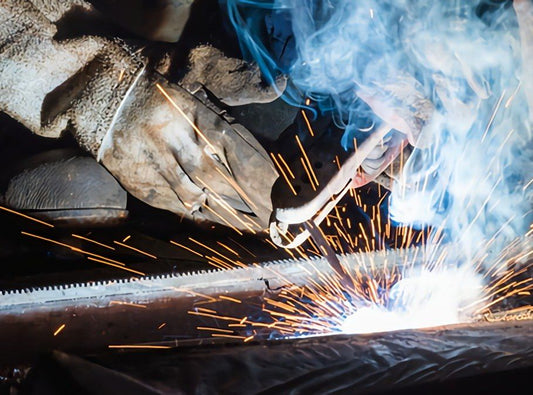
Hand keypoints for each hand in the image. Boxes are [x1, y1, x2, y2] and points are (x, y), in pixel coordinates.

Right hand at [97, 72, 277, 231]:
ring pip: (195, 194)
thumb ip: (213, 128)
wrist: (97, 97)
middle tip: (265, 214)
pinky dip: (193, 211)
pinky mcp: (138, 179)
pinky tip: (209, 215)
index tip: (272, 191)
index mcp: (193, 115)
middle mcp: (175, 139)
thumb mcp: (187, 100)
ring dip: (222, 210)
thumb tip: (241, 160)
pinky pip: (171, 202)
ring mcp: (155, 161)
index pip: (234, 148)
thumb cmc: (152, 97)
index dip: (256, 174)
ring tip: (244, 221)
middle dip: (245, 199)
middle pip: (218, 177)